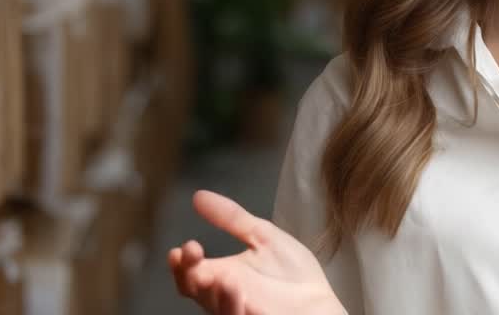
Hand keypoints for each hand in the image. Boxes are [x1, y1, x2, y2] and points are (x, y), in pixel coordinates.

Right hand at [168, 190, 345, 314]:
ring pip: (212, 305)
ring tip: (211, 273)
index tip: (178, 249)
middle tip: (191, 252)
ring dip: (208, 289)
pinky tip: (235, 288)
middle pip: (192, 289)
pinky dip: (231, 306)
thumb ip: (232, 218)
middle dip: (186, 272)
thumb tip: (198, 196)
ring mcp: (236, 309)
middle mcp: (222, 295)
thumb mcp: (262, 236)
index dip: (179, 263)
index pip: (190, 272)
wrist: (320, 300)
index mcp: (221, 275)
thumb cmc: (292, 273)